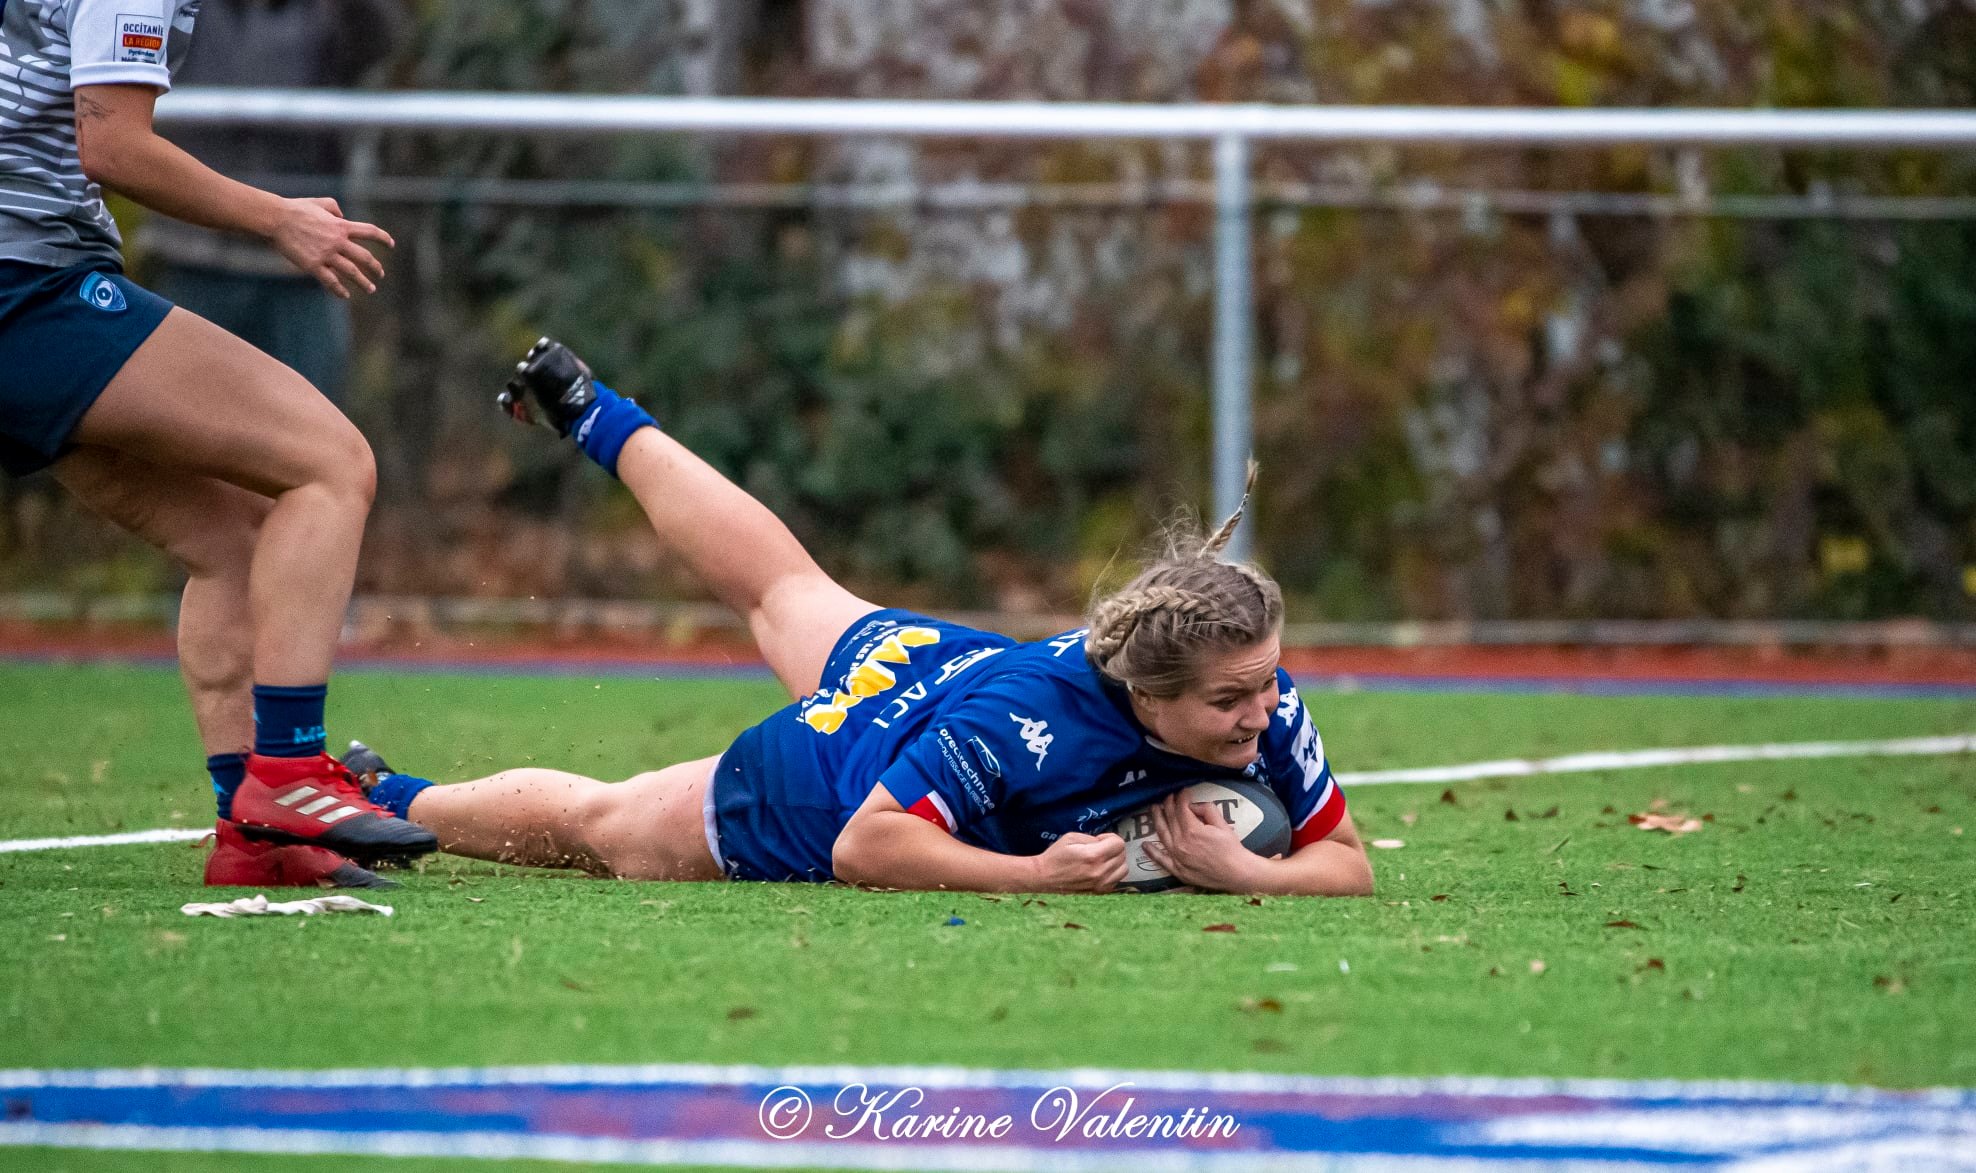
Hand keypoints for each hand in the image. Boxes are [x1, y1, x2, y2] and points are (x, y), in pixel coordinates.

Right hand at [268, 197, 394, 298]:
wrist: (277, 219)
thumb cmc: (296, 209)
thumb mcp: (319, 202)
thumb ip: (334, 208)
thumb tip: (342, 216)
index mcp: (341, 226)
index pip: (369, 232)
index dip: (383, 238)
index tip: (391, 244)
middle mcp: (338, 241)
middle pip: (365, 257)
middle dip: (376, 267)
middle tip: (380, 274)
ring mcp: (327, 254)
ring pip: (352, 272)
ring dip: (363, 282)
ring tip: (371, 289)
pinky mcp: (313, 265)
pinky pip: (331, 281)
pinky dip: (339, 290)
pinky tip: (345, 295)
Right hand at [1030, 832, 1126, 892]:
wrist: (1044, 877)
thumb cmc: (1055, 856)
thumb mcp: (1072, 838)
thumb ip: (1092, 838)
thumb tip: (1104, 843)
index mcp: (1093, 856)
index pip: (1119, 844)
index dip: (1111, 838)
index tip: (1100, 839)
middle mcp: (1100, 872)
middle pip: (1122, 855)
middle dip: (1113, 848)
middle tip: (1100, 848)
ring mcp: (1100, 884)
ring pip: (1123, 869)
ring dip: (1116, 861)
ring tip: (1102, 859)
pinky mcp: (1099, 892)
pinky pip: (1117, 880)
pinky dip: (1113, 873)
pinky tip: (1101, 870)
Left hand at [1143, 791, 1267, 893]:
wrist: (1236, 873)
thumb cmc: (1231, 848)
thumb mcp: (1222, 824)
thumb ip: (1206, 810)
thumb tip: (1192, 806)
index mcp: (1192, 830)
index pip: (1181, 808)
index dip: (1181, 797)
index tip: (1183, 791)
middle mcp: (1180, 843)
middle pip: (1170, 818)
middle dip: (1168, 804)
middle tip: (1168, 796)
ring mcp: (1177, 857)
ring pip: (1162, 834)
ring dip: (1157, 819)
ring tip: (1154, 809)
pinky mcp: (1177, 870)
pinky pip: (1160, 860)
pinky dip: (1151, 852)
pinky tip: (1145, 845)